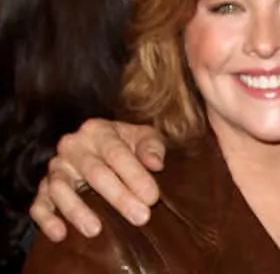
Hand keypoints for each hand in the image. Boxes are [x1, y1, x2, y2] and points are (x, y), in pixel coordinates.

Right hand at [29, 119, 165, 240]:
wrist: (104, 148)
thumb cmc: (129, 145)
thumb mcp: (145, 137)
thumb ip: (152, 147)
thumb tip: (155, 164)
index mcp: (99, 131)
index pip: (117, 153)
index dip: (135, 175)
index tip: (152, 197)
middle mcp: (73, 147)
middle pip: (94, 172)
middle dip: (119, 197)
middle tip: (140, 217)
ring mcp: (56, 167)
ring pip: (60, 188)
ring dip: (77, 210)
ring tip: (96, 230)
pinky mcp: (43, 188)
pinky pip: (38, 204)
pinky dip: (47, 219)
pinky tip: (60, 234)